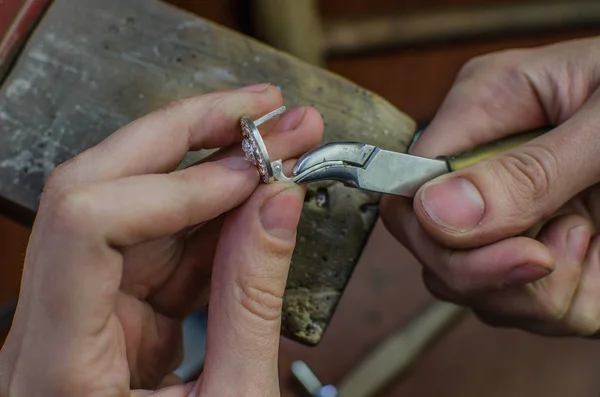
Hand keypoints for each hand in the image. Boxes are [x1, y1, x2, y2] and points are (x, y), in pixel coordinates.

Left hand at [0, 83, 323, 395]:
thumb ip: (253, 301)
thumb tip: (279, 206)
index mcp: (60, 365)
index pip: (86, 224)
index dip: (172, 186)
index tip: (250, 175)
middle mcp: (54, 322)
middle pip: (100, 185)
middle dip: (190, 134)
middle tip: (262, 109)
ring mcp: (83, 309)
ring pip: (138, 203)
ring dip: (215, 165)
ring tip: (279, 141)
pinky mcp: (117, 310)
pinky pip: (166, 241)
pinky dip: (218, 212)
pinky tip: (261, 192)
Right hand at [381, 36, 599, 336]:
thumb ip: (527, 171)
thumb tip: (435, 211)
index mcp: (485, 110)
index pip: (408, 183)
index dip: (436, 231)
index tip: (518, 249)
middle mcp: (483, 167)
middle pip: (430, 247)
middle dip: (485, 272)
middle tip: (548, 258)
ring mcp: (508, 216)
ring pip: (469, 289)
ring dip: (532, 292)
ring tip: (588, 238)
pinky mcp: (537, 255)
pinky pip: (517, 309)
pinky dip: (561, 305)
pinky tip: (593, 259)